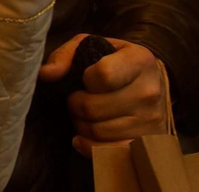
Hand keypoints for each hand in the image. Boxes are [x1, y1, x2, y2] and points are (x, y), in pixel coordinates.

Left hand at [38, 34, 168, 155]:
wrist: (151, 81)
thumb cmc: (114, 61)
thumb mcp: (91, 46)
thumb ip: (66, 56)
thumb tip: (46, 74)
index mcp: (140, 60)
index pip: (103, 75)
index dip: (85, 79)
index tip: (85, 78)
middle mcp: (150, 91)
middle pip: (94, 108)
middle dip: (75, 105)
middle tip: (76, 101)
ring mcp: (151, 120)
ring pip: (98, 132)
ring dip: (81, 125)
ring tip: (83, 115)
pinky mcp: (148, 142)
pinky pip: (111, 153)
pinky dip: (89, 148)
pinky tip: (81, 138)